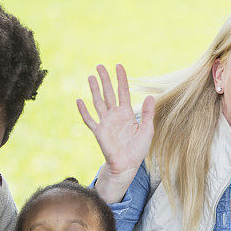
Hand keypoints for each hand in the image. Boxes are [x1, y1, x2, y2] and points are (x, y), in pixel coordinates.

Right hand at [77, 64, 155, 202]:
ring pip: (98, 102)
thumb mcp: (147, 130)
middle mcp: (115, 115)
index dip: (121, 79)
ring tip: (90, 76)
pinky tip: (79, 100)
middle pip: (109, 93)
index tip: (119, 66)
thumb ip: (148, 113)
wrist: (128, 165)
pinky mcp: (99, 131)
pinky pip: (89, 120)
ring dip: (94, 90)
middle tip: (100, 66)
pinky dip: (84, 111)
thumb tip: (151, 96)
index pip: (123, 92)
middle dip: (105, 80)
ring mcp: (106, 122)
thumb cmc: (138, 148)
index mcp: (127, 113)